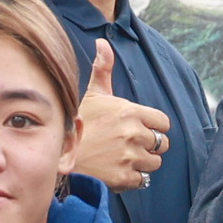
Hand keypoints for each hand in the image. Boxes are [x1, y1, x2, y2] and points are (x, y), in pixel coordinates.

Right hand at [70, 39, 172, 193]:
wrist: (60, 157)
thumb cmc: (78, 124)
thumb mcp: (92, 94)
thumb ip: (103, 69)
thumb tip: (103, 42)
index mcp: (129, 112)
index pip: (162, 123)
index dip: (153, 127)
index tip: (140, 129)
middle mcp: (133, 134)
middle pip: (161, 143)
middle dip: (149, 145)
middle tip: (130, 145)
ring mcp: (130, 157)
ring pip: (154, 163)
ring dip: (143, 162)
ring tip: (124, 158)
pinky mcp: (125, 178)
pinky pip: (143, 180)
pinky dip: (134, 178)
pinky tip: (118, 170)